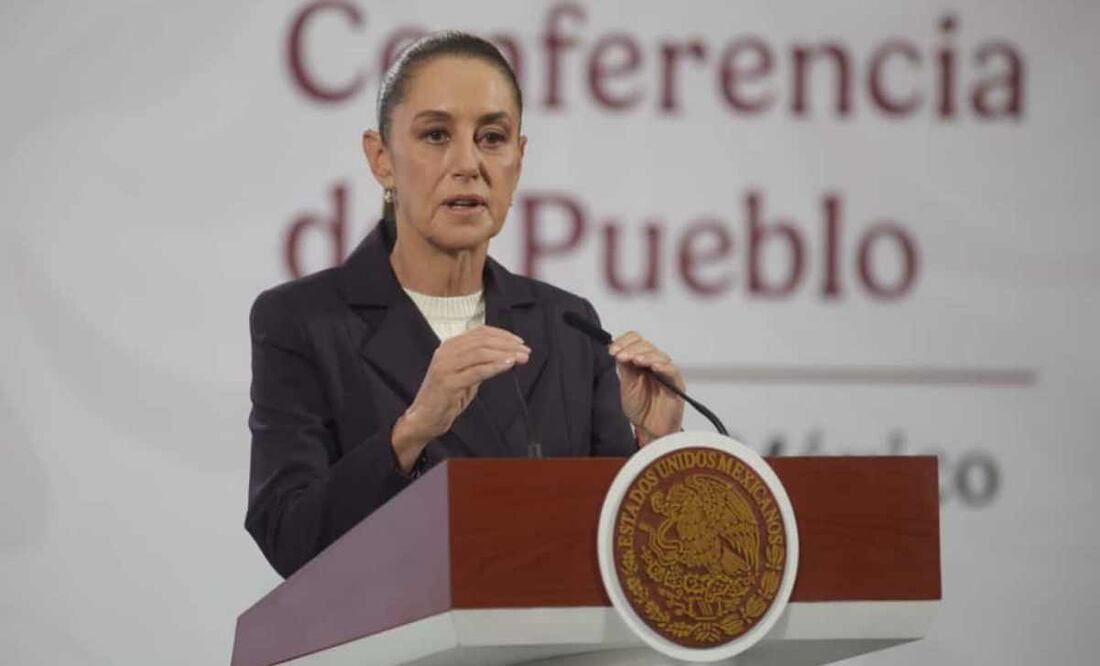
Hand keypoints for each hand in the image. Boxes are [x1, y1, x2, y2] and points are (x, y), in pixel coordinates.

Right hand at [392, 325, 529, 470]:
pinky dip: (494, 366)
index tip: (519, 342)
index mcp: (450, 346)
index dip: (502, 335)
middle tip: (525, 351)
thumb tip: (507, 355)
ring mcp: (445, 366)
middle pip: (482, 341)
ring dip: (504, 354)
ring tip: (521, 358)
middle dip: (507, 344)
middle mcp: (446, 352)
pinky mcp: (448, 383)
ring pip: (480, 353)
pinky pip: (476, 371)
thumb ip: (481, 363)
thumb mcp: (466, 375)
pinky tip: (508, 365)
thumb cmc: (446, 397)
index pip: (480, 332)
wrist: (424, 419)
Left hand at [610, 331, 684, 445]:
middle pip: (646, 345)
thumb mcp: (627, 386)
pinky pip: (672, 371)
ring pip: (659, 355)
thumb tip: (616, 350)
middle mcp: (654, 364)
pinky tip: (653, 366)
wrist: (650, 430)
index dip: (624, 342)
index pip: (635, 341)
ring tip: (635, 360)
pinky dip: (663, 366)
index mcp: (641, 362)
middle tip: (621, 356)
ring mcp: (666, 373)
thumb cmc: (640, 409)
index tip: (612, 350)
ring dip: (645, 355)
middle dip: (631, 349)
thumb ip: (625, 368)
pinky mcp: (676, 384)